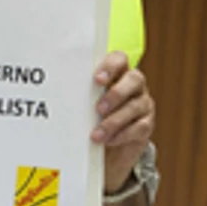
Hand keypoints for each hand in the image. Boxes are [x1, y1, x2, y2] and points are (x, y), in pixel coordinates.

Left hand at [92, 51, 154, 189]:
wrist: (107, 146)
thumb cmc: (91, 117)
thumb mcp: (84, 103)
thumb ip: (80, 94)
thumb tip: (60, 94)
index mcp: (117, 74)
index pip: (119, 59)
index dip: (110, 66)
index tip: (96, 79)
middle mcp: (133, 86)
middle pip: (135, 79)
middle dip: (116, 94)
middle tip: (98, 109)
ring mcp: (143, 104)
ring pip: (135, 106)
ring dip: (114, 121)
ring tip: (96, 134)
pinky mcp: (146, 125)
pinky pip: (140, 127)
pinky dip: (122, 134)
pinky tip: (108, 140)